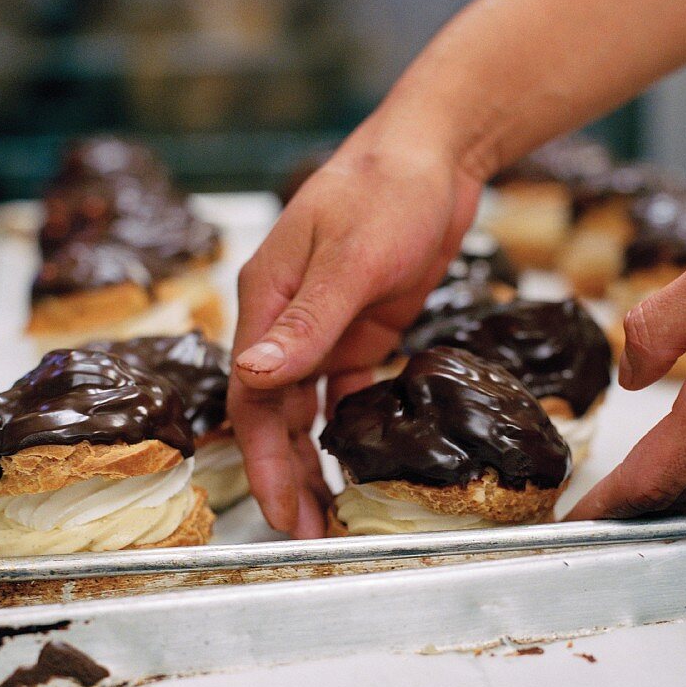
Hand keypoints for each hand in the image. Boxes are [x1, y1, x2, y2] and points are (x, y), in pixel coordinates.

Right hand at [227, 126, 480, 536]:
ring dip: (312, 459)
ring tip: (327, 512)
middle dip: (286, 474)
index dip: (262, 460)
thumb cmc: (385, 190)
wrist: (433, 155)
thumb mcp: (350, 259)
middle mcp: (287, 321)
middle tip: (308, 532)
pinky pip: (343, 388)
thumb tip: (252, 376)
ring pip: (306, 408)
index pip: (252, 397)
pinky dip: (345, 426)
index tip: (281, 511)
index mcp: (267, 303)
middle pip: (274, 413)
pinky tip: (355, 460)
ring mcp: (324, 326)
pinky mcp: (360, 328)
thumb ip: (305, 322)